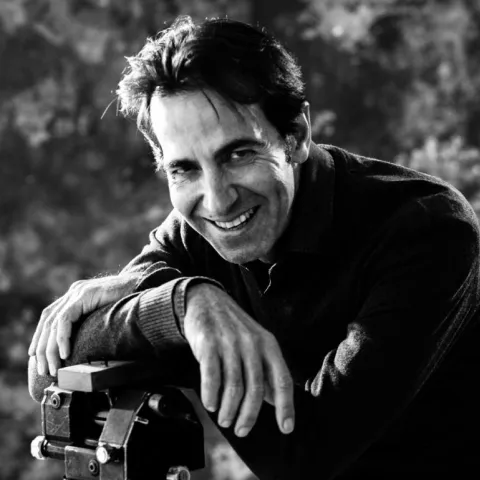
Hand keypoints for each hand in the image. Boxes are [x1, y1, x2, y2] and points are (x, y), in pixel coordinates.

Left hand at [29, 274, 138, 375]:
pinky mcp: (85, 294)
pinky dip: (62, 337)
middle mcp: (74, 292)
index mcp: (76, 296)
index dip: (40, 337)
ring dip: (49, 348)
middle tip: (44, 369)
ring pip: (53, 322)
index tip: (36, 357)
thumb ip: (93, 322)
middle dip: (42, 347)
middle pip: (47, 321)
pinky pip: (66, 318)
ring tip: (53, 367)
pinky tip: (64, 352)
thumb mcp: (105, 314)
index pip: (50, 317)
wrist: (144, 284)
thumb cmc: (130, 301)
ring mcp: (78, 292)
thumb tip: (86, 345)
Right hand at [183, 283, 294, 436]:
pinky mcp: (208, 343)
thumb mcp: (256, 342)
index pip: (282, 380)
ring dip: (229, 410)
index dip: (286, 406)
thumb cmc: (234, 327)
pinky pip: (211, 377)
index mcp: (269, 344)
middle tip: (242, 431)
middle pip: (255, 390)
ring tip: (225, 420)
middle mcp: (252, 343)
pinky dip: (211, 395)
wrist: (207, 300)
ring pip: (233, 387)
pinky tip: (210, 404)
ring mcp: (230, 343)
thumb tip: (275, 400)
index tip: (286, 429)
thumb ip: (266, 369)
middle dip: (249, 416)